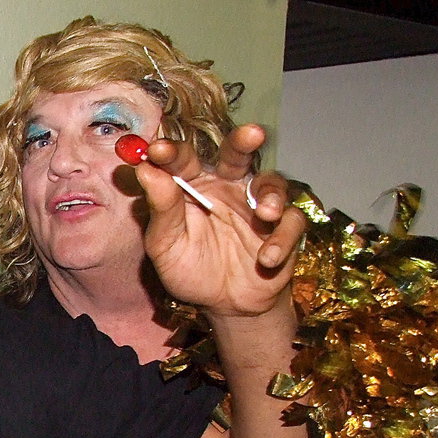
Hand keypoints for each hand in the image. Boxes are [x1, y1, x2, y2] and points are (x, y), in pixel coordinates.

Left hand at [136, 124, 306, 317]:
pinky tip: (267, 259)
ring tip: (265, 215)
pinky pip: (291, 223)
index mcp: (194, 186)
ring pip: (272, 184)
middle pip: (237, 154)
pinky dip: (282, 240)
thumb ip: (161, 210)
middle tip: (251, 134)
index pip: (184, 160)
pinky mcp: (283, 228)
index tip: (158, 150)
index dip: (172, 152)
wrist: (222, 304)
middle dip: (244, 141)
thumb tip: (145, 171)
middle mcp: (228, 187)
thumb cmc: (189, 268)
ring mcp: (258, 205)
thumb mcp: (166, 245)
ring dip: (272, 195)